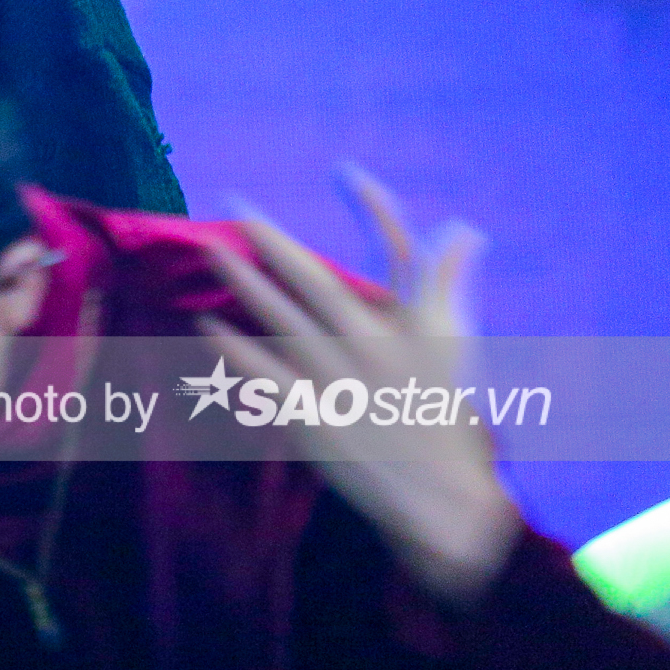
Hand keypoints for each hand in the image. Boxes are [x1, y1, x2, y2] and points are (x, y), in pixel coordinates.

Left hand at [198, 167, 519, 604]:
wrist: (442, 498)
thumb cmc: (446, 416)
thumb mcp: (456, 344)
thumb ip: (450, 281)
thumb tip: (464, 226)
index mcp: (416, 325)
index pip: (400, 251)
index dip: (376, 208)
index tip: (346, 171)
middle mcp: (375, 345)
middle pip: (315, 278)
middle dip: (271, 237)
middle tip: (233, 199)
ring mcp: (340, 381)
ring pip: (281, 317)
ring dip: (241, 280)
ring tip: (209, 247)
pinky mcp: (311, 417)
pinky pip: (262, 375)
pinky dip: (232, 349)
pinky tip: (205, 324)